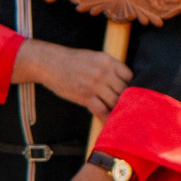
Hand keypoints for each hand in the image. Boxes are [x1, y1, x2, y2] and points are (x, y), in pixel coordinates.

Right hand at [14, 40, 129, 115]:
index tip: (129, 92)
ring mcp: (94, 85)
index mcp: (107, 60)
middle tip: (128, 107)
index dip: (130, 85)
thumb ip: (108, 67)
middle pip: (124, 90)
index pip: (129, 75)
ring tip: (121, 116)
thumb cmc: (71, 61)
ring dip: (117, 110)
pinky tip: (110, 123)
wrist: (50, 63)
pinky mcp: (85, 96)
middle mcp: (103, 72)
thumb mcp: (93, 57)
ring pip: (115, 101)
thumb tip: (121, 81)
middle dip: (126, 99)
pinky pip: (102, 111)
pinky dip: (107, 119)